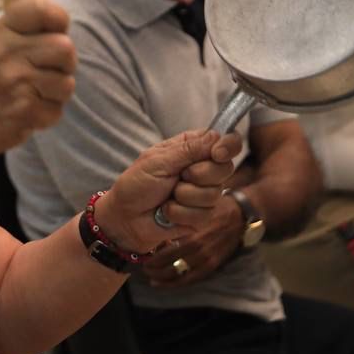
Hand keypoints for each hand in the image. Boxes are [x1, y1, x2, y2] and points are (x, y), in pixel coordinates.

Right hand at [0, 0, 75, 167]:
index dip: (58, 19)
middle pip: (65, 47)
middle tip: (47, 73)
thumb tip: (60, 25)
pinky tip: (25, 114)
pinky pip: (57, 110)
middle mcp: (4, 53)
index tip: (56, 32)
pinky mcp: (24, 110)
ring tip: (32, 95)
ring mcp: (15, 82)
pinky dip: (46, 116)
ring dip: (56, 94)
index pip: (39, 9)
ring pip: (66, 82)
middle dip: (64, 64)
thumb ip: (17, 33)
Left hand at [94, 130, 241, 255]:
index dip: (228, 146)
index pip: (223, 141)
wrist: (125, 218)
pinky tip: (167, 211)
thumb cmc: (136, 184)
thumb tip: (217, 135)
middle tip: (177, 177)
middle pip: (225, 167)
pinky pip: (204, 213)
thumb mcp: (158, 161)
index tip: (217, 153)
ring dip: (184, 196)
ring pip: (214, 193)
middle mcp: (202, 168)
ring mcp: (204, 193)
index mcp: (191, 148)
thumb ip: (188, 149)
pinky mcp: (202, 215)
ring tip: (167, 196)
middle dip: (199, 174)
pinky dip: (180, 213)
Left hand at [141, 194, 244, 287]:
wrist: (238, 216)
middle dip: (156, 271)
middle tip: (144, 269)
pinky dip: (179, 282)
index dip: (153, 259)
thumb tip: (155, 231)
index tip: (143, 259)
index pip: (167, 253)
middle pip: (172, 267)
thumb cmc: (210, 209)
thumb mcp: (191, 211)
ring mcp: (207, 260)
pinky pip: (193, 278)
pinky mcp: (213, 265)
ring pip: (182, 276)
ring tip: (153, 280)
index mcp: (192, 236)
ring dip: (165, 280)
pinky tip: (166, 283)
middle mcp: (199, 251)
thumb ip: (176, 222)